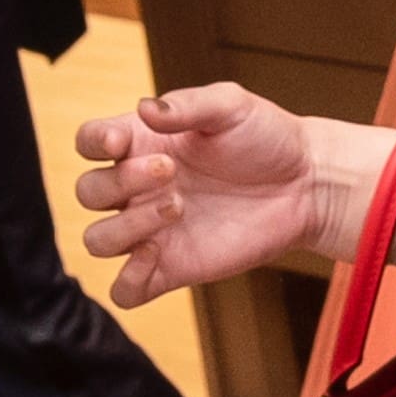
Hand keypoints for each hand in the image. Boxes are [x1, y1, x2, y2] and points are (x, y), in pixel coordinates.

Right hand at [78, 79, 319, 304]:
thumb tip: (144, 109)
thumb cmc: (266, 138)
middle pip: (89, 192)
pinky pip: (124, 290)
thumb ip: (187, 106)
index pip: (89, 142)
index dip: (93, 141)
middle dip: (120, 181)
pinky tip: (157, 252)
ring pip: (97, 240)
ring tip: (177, 205)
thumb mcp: (231, 106)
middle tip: (171, 171)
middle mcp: (138, 188)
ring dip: (126, 225)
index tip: (120, 141)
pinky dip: (127, 277)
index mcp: (143, 143)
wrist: (306, 184)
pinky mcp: (171, 267)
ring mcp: (151, 230)